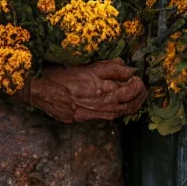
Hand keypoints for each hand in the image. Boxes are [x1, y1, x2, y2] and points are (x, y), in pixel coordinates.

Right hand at [27, 59, 146, 122]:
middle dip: (139, 98)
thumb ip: (112, 68)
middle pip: (128, 105)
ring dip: (130, 107)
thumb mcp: (90, 66)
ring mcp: (92, 114)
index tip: (139, 78)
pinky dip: (116, 112)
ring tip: (136, 100)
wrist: (43, 91)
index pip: (131, 90)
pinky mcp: (83, 119)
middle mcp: (101, 106)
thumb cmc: (65, 75)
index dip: (138, 84)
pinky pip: (105, 118)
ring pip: (118, 114)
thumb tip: (129, 69)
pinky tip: (117, 107)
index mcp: (104, 91)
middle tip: (144, 90)